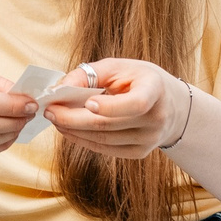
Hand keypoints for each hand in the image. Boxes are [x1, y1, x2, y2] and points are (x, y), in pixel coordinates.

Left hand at [43, 59, 192, 158]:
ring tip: (54, 118)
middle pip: (107, 125)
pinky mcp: (139, 153)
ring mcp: (148, 140)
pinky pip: (104, 149)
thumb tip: (59, 88)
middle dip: (72, 118)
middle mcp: (155, 119)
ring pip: (102, 139)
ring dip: (73, 130)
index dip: (110, 106)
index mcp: (155, 91)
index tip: (86, 103)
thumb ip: (89, 74)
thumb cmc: (140, 80)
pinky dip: (82, 139)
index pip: (135, 104)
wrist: (171, 106)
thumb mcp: (120, 66)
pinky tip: (68, 129)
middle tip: (49, 110)